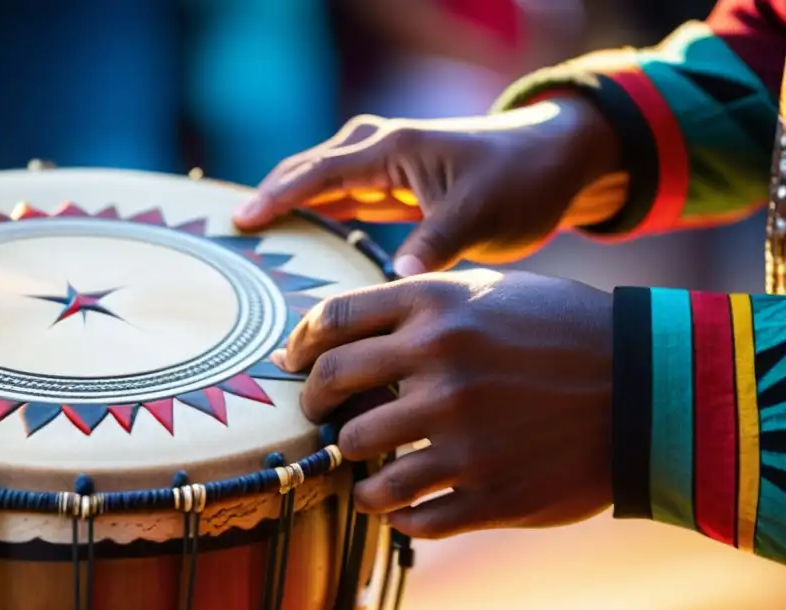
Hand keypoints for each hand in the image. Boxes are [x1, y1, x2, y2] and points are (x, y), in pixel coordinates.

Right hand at [234, 99, 626, 275]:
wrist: (555, 161)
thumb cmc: (521, 182)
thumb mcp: (481, 214)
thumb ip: (436, 243)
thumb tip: (394, 279)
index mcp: (395, 148)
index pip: (324, 171)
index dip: (281, 195)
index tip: (245, 219)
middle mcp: (384, 149)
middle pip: (313, 167)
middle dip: (273, 192)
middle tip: (234, 225)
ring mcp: (389, 165)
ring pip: (325, 179)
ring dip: (292, 199)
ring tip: (255, 228)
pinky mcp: (397, 184)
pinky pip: (345, 194)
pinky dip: (319, 209)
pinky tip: (302, 232)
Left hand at [275, 270, 613, 538]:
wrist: (651, 390)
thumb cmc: (565, 333)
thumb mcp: (494, 291)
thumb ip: (422, 304)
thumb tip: (350, 330)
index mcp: (438, 308)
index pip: (332, 321)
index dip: (300, 344)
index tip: (294, 363)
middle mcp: (441, 368)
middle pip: (332, 392)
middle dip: (315, 406)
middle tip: (321, 416)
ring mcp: (463, 435)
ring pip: (363, 466)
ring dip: (355, 471)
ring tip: (366, 473)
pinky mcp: (488, 493)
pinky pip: (411, 517)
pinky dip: (398, 514)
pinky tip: (406, 505)